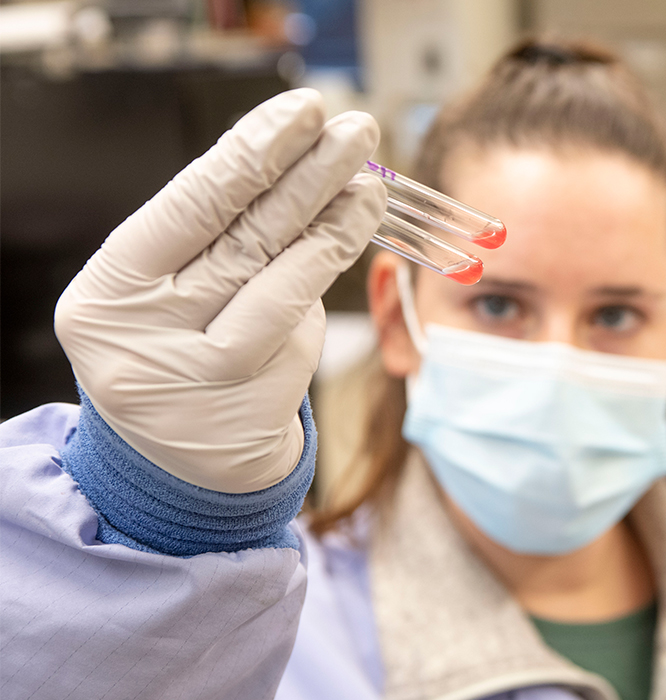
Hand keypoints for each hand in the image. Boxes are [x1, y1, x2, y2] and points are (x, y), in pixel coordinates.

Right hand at [54, 89, 386, 492]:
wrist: (182, 458)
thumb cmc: (180, 345)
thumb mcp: (171, 286)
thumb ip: (218, 233)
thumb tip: (302, 157)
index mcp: (108, 291)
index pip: (190, 204)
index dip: (254, 150)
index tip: (305, 111)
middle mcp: (141, 338)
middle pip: (241, 237)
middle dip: (308, 175)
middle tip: (356, 131)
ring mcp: (195, 382)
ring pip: (278, 285)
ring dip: (333, 225)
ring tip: (369, 185)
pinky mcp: (247, 412)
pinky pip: (298, 329)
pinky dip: (324, 278)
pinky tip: (351, 236)